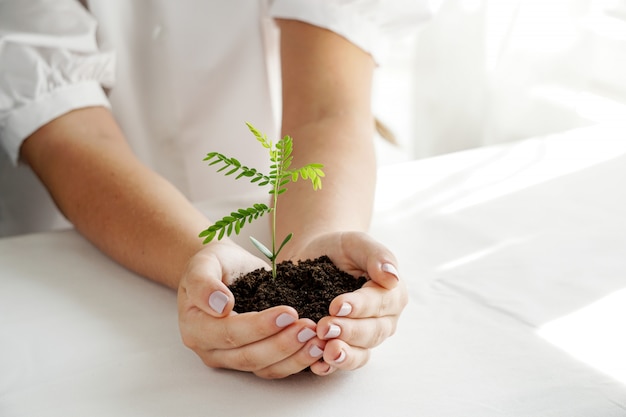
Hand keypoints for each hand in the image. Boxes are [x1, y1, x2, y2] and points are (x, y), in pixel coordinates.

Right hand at [177, 240, 325, 378]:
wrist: (224, 269)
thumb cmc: (213, 264)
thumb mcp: (202, 263)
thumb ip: (204, 282)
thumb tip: (220, 305)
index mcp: (195, 327)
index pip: (230, 333)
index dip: (260, 326)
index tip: (289, 312)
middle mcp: (212, 349)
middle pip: (249, 356)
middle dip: (282, 344)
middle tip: (309, 328)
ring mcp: (232, 358)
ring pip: (264, 368)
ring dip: (294, 357)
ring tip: (318, 341)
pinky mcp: (253, 359)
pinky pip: (275, 368)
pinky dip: (297, 361)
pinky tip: (317, 348)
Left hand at [289, 231, 407, 375]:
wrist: (316, 256)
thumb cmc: (341, 249)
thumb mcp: (357, 243)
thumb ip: (376, 256)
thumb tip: (392, 276)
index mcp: (391, 293)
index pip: (380, 303)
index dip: (360, 306)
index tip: (336, 305)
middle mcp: (383, 319)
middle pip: (372, 332)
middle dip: (349, 331)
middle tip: (325, 327)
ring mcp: (364, 337)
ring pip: (362, 352)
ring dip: (345, 354)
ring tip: (327, 352)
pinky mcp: (345, 346)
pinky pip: (343, 362)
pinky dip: (331, 366)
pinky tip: (317, 365)